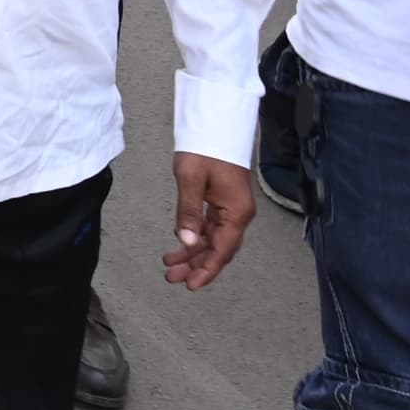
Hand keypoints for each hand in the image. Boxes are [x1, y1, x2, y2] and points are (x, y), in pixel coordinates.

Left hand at [163, 151, 253, 288]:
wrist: (216, 125)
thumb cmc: (206, 148)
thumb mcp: (191, 179)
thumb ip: (188, 212)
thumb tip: (185, 241)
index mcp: (236, 212)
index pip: (222, 249)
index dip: (207, 269)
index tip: (192, 285)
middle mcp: (238, 214)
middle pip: (218, 249)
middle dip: (196, 264)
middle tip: (172, 277)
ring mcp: (232, 209)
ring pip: (213, 239)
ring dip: (193, 253)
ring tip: (170, 264)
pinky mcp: (223, 202)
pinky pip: (210, 228)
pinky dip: (195, 237)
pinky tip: (180, 244)